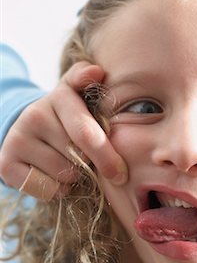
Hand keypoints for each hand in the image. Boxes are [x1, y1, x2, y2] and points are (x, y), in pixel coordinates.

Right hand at [0, 62, 127, 198]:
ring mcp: (18, 138)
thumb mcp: (81, 100)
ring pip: (65, 173)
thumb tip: (96, 72)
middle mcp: (35, 113)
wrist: (32, 136)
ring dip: (74, 177)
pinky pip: (46, 188)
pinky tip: (53, 175)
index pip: (86, 130)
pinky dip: (56, 190)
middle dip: (97, 164)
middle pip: (79, 154)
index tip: (119, 172)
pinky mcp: (6, 162)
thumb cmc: (69, 122)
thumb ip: (91, 87)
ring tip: (69, 164)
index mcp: (60, 96)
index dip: (105, 154)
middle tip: (109, 170)